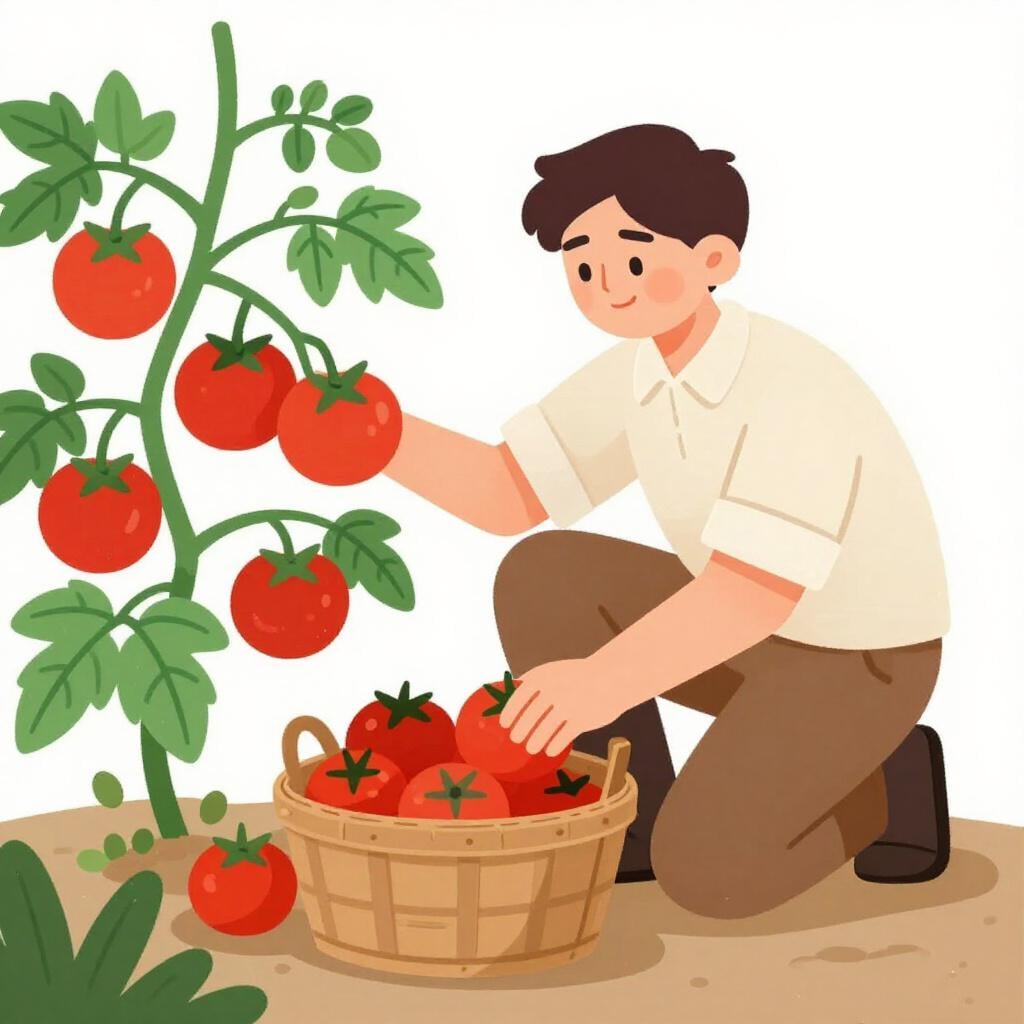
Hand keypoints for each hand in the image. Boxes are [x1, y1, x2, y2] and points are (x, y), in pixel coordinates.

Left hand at [498, 658, 623, 756]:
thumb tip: (507, 700)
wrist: (612, 676)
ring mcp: (569, 705)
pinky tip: (549, 750)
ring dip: (534, 741)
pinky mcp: (582, 719)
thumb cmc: (577, 676)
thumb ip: (533, 683)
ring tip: (531, 747)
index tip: (504, 723)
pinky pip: (562, 738)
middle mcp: (554, 690)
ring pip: (544, 730)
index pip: (519, 696)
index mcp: (544, 676)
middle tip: (516, 739)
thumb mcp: (554, 671)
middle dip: (520, 730)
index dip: (510, 712)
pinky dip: (553, 746)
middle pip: (530, 716)